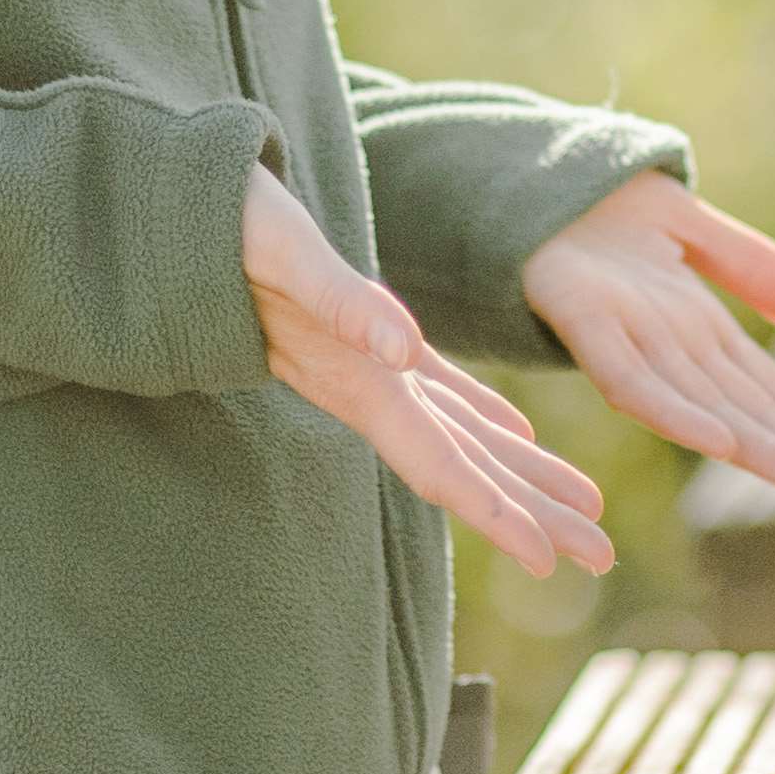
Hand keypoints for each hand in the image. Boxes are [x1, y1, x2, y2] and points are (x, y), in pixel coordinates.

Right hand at [240, 166, 611, 577]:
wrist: (172, 213)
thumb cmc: (225, 226)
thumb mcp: (281, 250)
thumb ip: (340, 303)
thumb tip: (403, 350)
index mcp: (356, 381)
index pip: (439, 464)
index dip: (495, 512)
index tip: (549, 560)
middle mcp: (367, 389)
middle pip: (466, 469)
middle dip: (533, 514)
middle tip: (603, 559)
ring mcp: (366, 368)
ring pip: (464, 437)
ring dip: (525, 476)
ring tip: (588, 511)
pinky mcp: (366, 337)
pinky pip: (441, 392)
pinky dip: (484, 418)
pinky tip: (520, 434)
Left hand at [519, 174, 774, 522]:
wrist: (509, 183)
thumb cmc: (587, 212)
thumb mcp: (684, 226)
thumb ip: (744, 262)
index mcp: (693, 331)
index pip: (770, 394)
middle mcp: (667, 347)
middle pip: (752, 412)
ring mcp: (627, 338)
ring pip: (709, 407)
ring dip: (764, 449)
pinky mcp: (582, 320)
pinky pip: (633, 378)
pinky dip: (677, 411)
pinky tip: (721, 441)